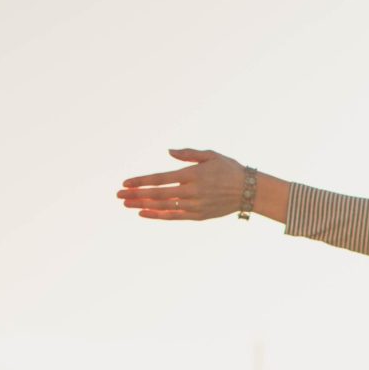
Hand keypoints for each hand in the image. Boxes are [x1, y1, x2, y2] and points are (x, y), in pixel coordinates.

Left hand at [116, 148, 247, 219]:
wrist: (250, 191)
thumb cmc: (229, 169)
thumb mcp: (210, 155)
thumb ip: (188, 154)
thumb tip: (169, 153)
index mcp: (192, 175)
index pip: (160, 178)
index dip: (141, 181)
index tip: (125, 183)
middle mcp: (192, 191)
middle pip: (158, 194)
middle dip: (136, 195)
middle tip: (118, 195)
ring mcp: (195, 205)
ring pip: (163, 206)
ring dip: (143, 205)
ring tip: (126, 204)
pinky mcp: (199, 215)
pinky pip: (174, 216)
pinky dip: (158, 215)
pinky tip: (143, 213)